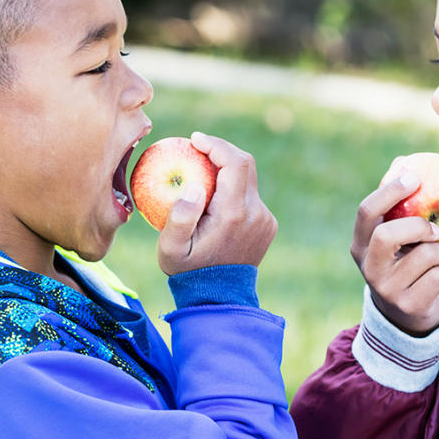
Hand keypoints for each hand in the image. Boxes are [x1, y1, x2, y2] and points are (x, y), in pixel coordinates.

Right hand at [157, 132, 277, 274]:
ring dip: (227, 173)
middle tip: (198, 149)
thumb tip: (194, 186)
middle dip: (221, 151)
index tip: (195, 140)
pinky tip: (214, 200)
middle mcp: (255, 213)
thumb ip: (180, 217)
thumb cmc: (188, 271)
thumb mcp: (171, 249)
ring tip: (202, 175)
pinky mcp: (267, 225)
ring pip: (248, 181)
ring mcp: (265, 219)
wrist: (219, 299)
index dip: (216, 144)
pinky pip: (250, 197)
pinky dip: (233, 191)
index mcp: (233, 213)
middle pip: (245, 164)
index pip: (234, 162)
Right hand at [351, 173, 438, 335]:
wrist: (404, 314)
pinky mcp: (410, 304)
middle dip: (417, 226)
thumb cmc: (402, 263)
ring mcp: (387, 288)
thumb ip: (396, 206)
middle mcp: (368, 267)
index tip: (414, 176)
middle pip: (388, 234)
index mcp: (360, 245)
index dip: (390, 191)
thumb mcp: (393, 238)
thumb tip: (402, 162)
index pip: (366, 212)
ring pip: (426, 254)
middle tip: (432, 228)